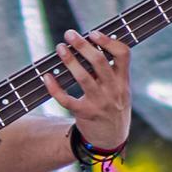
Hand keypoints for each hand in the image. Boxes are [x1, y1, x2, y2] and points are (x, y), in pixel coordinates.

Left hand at [42, 29, 130, 148]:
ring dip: (70, 61)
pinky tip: (47, 77)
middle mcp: (113, 90)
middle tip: (69, 34)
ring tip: (59, 48)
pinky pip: (66, 100)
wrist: (111, 139)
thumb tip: (91, 44)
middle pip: (99, 62)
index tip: (93, 33)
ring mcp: (99, 103)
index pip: (123, 55)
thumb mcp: (120, 89)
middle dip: (83, 46)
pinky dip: (55, 88)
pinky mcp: (84, 114)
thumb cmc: (112, 106)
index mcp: (124, 81)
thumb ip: (111, 71)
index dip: (109, 41)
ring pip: (83, 78)